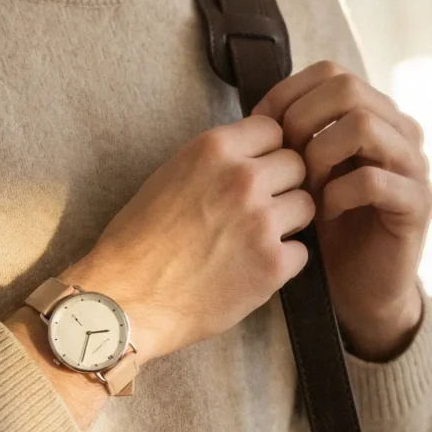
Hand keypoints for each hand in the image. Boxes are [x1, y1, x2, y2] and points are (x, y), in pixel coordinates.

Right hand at [60, 115, 314, 363]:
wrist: (126, 301)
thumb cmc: (135, 244)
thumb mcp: (167, 178)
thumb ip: (213, 163)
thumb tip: (248, 158)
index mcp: (213, 150)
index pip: (272, 129)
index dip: (265, 152)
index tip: (255, 171)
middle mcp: (243, 179)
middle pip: (296, 165)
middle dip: (281, 185)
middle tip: (256, 210)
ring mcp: (262, 223)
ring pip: (306, 206)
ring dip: (287, 222)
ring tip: (254, 240)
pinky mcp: (273, 265)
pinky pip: (301, 252)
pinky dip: (283, 262)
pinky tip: (253, 269)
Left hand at [253, 61, 431, 359]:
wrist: (357, 286)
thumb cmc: (325, 229)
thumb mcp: (303, 175)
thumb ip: (293, 140)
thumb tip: (259, 114)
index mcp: (370, 115)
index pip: (331, 73)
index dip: (288, 94)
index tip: (259, 129)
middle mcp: (397, 130)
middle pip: (348, 88)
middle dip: (302, 121)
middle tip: (282, 160)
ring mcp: (411, 164)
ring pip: (363, 126)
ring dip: (320, 155)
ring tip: (304, 188)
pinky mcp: (415, 203)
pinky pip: (373, 180)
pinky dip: (338, 194)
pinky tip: (324, 213)